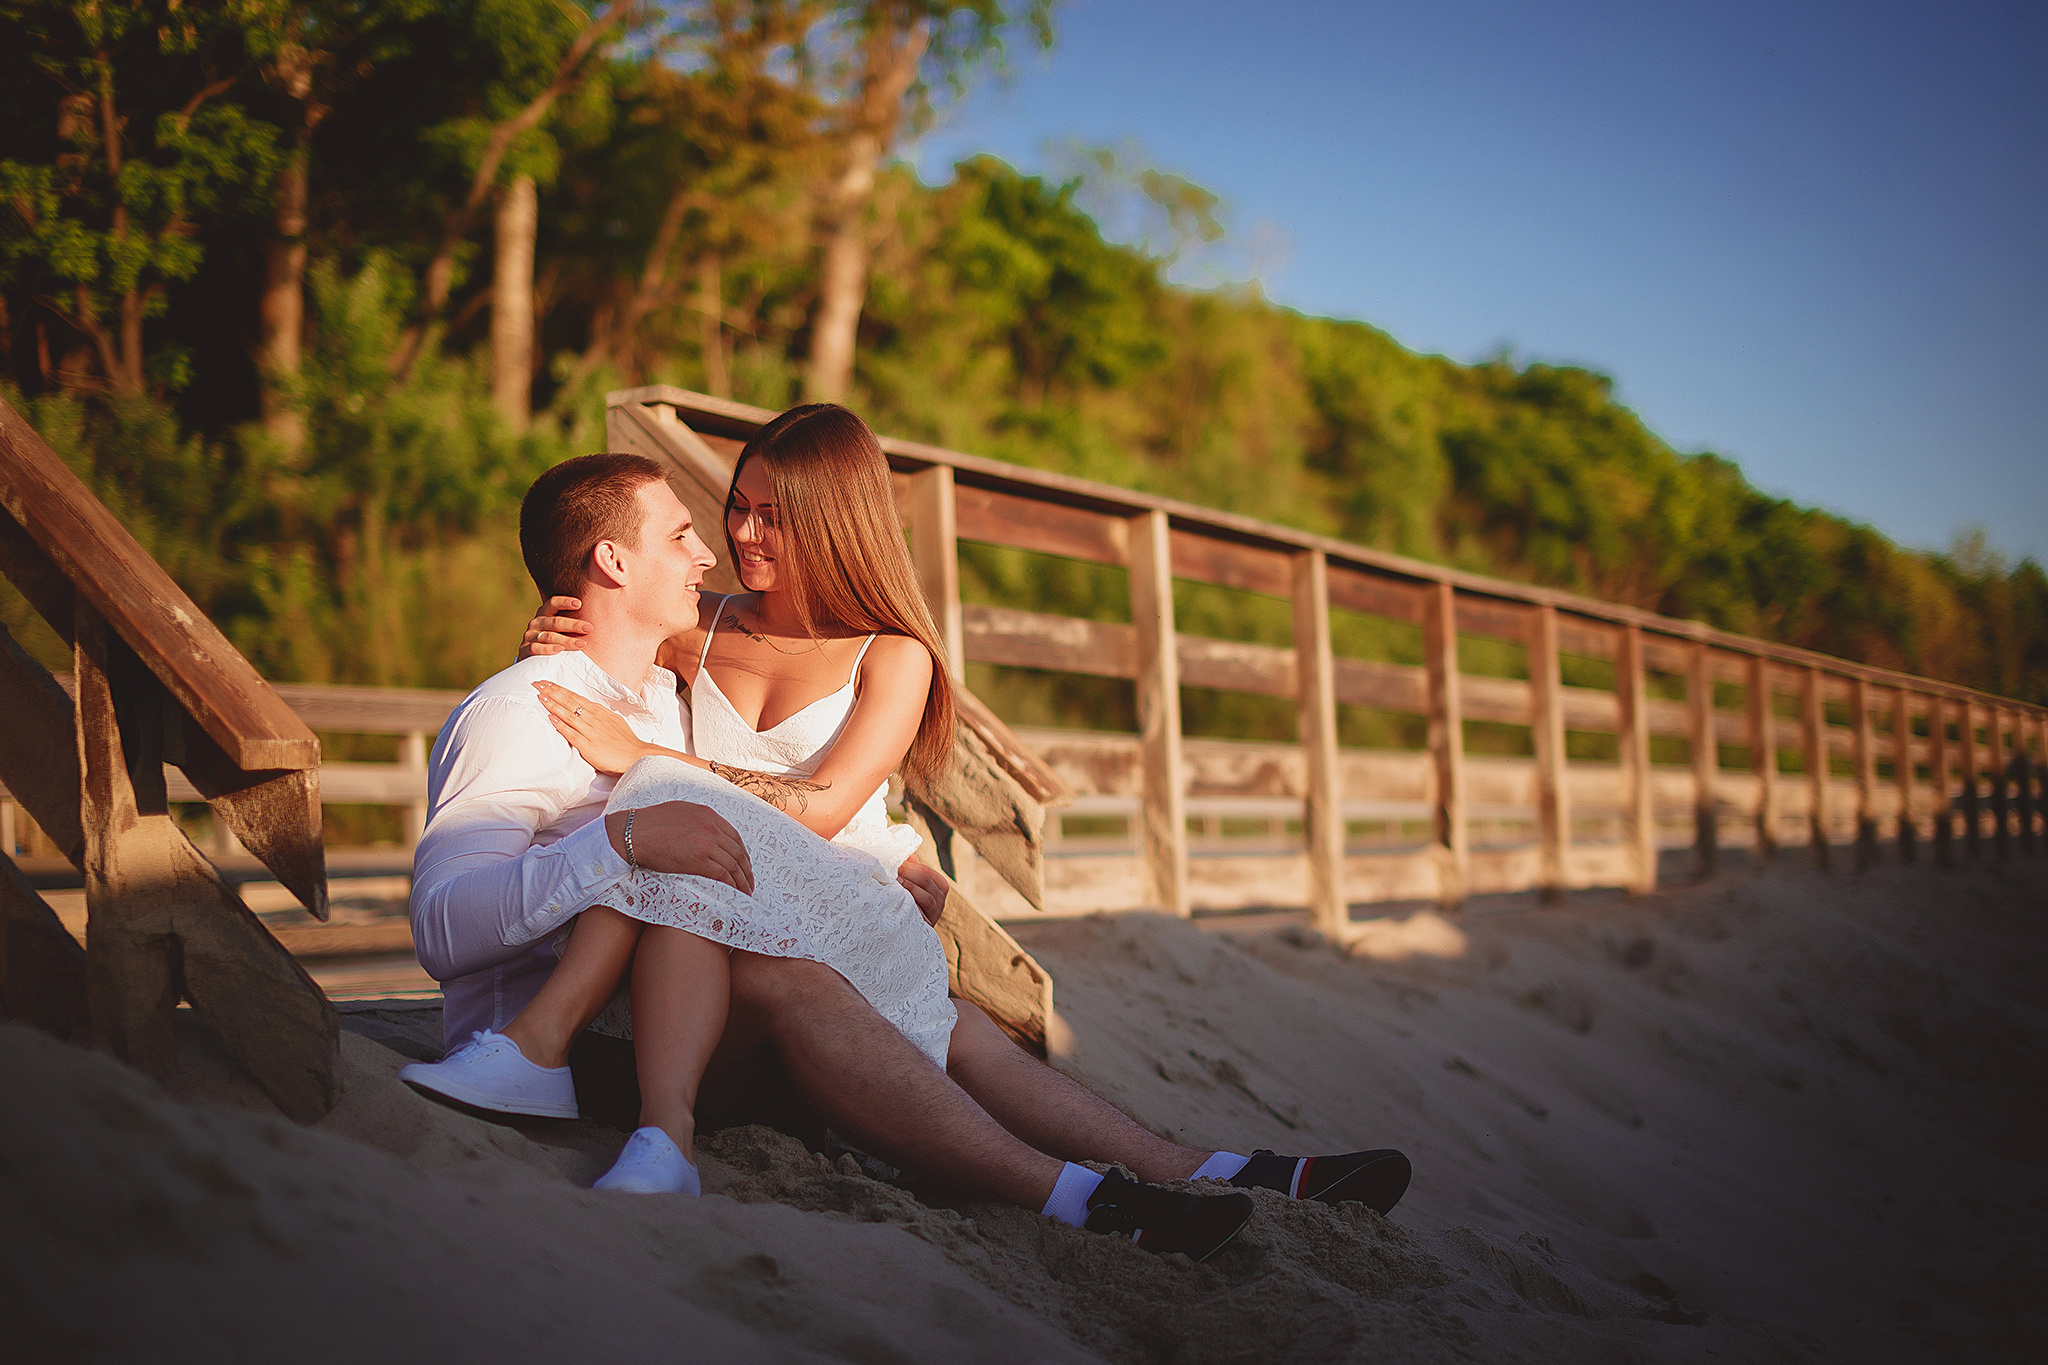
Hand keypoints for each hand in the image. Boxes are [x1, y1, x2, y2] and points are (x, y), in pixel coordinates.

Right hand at [520, 596, 591, 658]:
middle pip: (554, 621)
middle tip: (589, 628)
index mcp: (544, 614)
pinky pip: (536, 648)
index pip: (552, 603)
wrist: (532, 661)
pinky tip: (559, 650)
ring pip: (548, 636)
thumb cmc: (553, 641)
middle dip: (573, 624)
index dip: (564, 602)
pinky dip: (547, 649)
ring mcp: (529, 637)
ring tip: (581, 644)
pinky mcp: (525, 651)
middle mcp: (536, 623)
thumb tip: (601, 614)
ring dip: (566, 640)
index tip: (579, 603)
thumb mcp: (560, 630)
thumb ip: (573, 623)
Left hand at [535, 681, 653, 773]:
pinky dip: (560, 724)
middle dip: (552, 691)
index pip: (576, 697)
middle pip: (570, 701)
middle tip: (537, 683)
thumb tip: (590, 710)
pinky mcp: (588, 746)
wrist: (637, 756)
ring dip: (553, 704)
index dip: (560, 689)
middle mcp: (594, 718)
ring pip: (568, 714)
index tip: (547, 683)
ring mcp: (590, 731)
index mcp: (600, 711)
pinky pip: (571, 733)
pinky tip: (550, 718)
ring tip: (540, 696)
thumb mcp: (615, 721)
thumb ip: (601, 715)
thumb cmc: (627, 741)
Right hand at [606, 801, 753, 894]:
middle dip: (746, 868)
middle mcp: (712, 827)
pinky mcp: (700, 860)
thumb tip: (702, 828)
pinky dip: (732, 885)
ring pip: (734, 865)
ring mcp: (707, 843)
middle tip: (749, 881)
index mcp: (708, 814)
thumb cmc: (648, 825)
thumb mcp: (678, 812)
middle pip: (738, 851)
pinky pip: (724, 875)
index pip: (734, 836)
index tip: (743, 864)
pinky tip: (734, 893)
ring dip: (742, 880)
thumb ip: (695, 819)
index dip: (741, 852)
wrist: (633, 834)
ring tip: (745, 891)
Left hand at [897, 858, 949, 926]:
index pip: (928, 872)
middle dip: (909, 874)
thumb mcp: (911, 884)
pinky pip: (922, 913)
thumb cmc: (907, 901)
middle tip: (893, 871)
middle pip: (927, 882)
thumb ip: (912, 869)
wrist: (903, 929)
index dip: (912, 867)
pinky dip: (912, 903)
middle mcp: (941, 900)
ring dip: (910, 887)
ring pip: (927, 898)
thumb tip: (909, 855)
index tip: (897, 864)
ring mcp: (935, 914)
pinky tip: (899, 897)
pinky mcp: (928, 925)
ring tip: (896, 882)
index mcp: (939, 887)